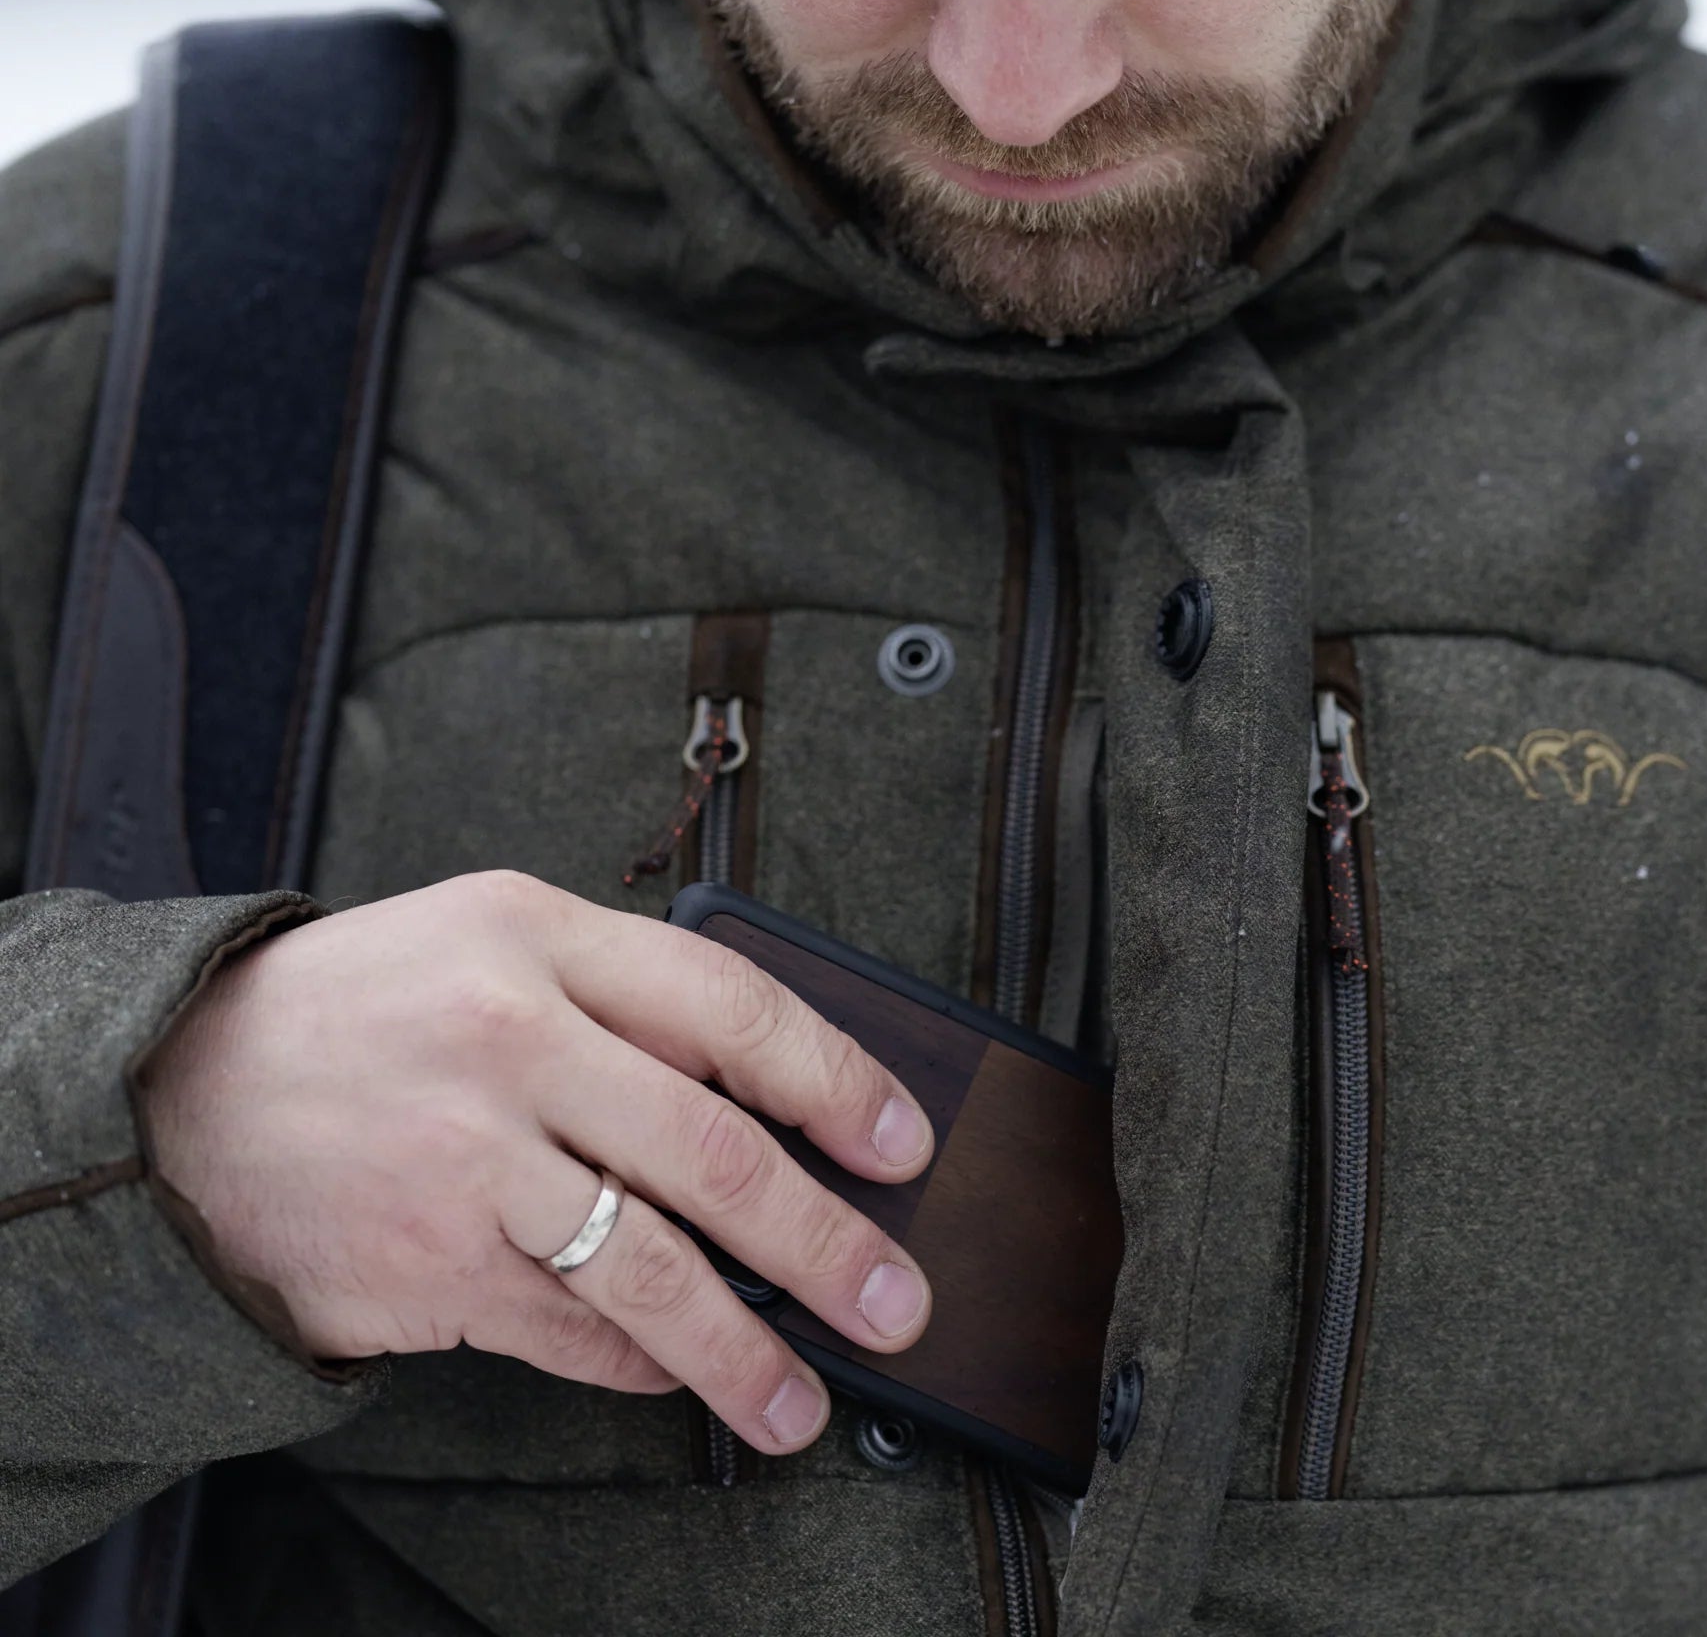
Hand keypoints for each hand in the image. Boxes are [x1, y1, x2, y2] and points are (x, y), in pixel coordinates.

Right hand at [142, 872, 934, 1454]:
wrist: (175, 1095)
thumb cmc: (361, 1011)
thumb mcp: (489, 940)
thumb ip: (621, 998)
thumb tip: (770, 1099)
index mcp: (538, 938)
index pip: (729, 1003)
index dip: (835, 1078)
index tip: (901, 1142)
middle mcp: (510, 1041)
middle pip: (713, 1150)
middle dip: (824, 1239)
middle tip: (893, 1299)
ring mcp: (467, 1160)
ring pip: (649, 1267)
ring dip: (743, 1347)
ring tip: (800, 1400)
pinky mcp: (427, 1263)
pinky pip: (568, 1329)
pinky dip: (637, 1363)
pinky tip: (678, 1375)